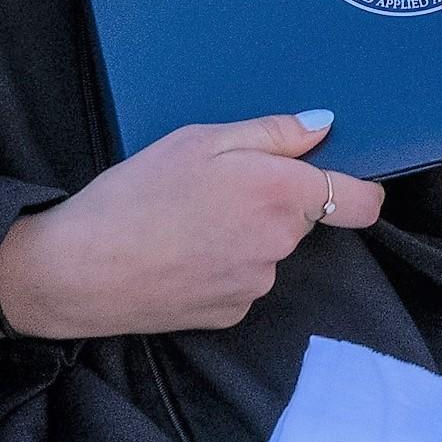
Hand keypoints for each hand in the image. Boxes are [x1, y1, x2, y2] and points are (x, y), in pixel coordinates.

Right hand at [0, 110, 382, 338]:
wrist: (81, 269)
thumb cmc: (137, 194)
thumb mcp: (201, 139)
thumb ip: (272, 132)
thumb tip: (322, 128)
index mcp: (282, 195)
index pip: (361, 203)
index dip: (357, 187)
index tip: (338, 176)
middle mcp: (280, 246)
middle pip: (301, 217)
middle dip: (273, 198)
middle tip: (217, 183)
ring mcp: (256, 285)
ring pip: (268, 248)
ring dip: (244, 232)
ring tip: (187, 218)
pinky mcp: (230, 314)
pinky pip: (242, 279)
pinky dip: (222, 264)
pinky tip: (180, 251)